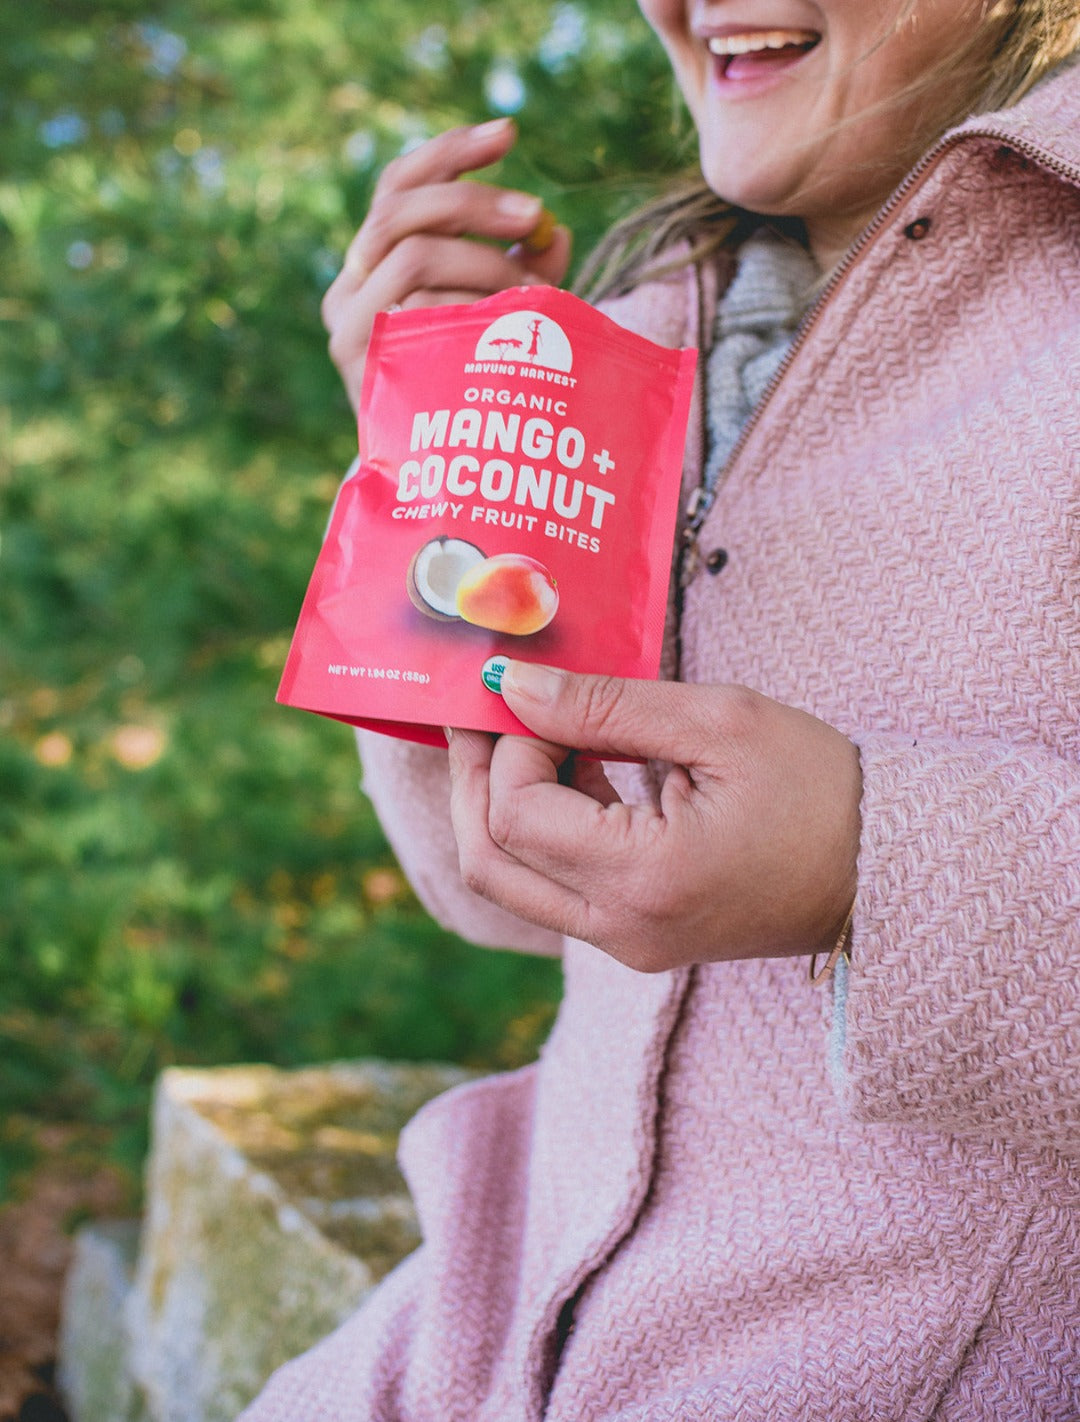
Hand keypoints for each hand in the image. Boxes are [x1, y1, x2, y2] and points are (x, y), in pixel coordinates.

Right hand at [321, 118, 571, 409]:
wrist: (439, 482)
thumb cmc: (477, 395)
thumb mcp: (505, 322)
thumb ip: (525, 275)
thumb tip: (556, 233)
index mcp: (375, 262)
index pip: (400, 185)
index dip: (451, 151)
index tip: (510, 134)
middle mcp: (350, 285)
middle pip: (404, 207)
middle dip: (476, 202)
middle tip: (535, 216)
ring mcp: (347, 320)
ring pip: (414, 252)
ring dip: (482, 262)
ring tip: (526, 295)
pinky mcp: (357, 355)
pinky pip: (416, 304)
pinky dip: (467, 304)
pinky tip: (500, 326)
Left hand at [446, 663, 860, 973]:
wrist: (885, 868)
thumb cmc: (821, 789)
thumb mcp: (718, 723)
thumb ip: (605, 704)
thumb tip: (514, 687)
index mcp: (646, 879)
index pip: (516, 815)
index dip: (507, 745)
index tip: (530, 691)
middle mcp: (622, 929)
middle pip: (489, 862)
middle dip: (473, 778)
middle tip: (481, 712)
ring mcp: (626, 943)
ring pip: (511, 881)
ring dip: (499, 803)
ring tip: (527, 731)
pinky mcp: (635, 937)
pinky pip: (553, 887)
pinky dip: (541, 827)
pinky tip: (569, 769)